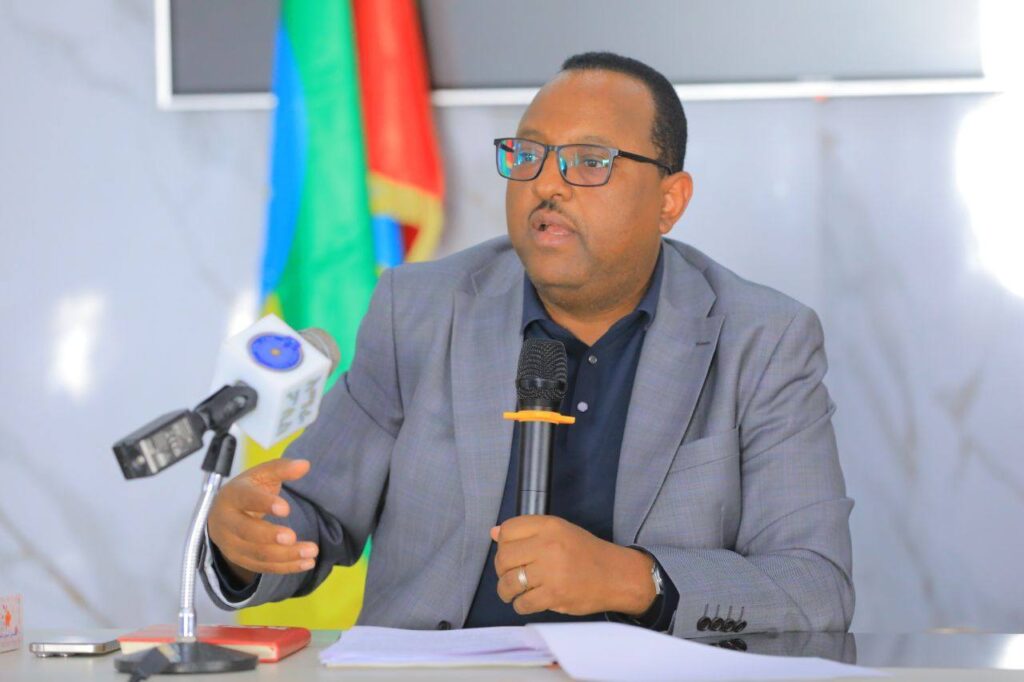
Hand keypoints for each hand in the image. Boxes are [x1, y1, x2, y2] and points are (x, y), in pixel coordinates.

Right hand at [207, 458, 317, 581]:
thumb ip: (282, 469)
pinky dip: (286, 567)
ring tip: (312, 551)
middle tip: (293, 537)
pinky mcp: (241, 560)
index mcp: (232, 496)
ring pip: (258, 554)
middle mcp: (227, 523)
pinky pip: (264, 567)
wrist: (222, 515)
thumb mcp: (260, 475)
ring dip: (286, 555)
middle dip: (270, 536)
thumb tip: (305, 465)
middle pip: (247, 532)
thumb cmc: (246, 492)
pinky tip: (307, 563)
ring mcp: (232, 545)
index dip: (264, 504)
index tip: (286, 508)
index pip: (246, 499)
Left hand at [490, 516, 654, 616]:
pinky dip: (521, 605)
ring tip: (513, 591)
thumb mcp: (560, 531)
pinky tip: (529, 601)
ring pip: (508, 583)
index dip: (503, 543)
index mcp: (549, 526)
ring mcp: (551, 571)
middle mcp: (548, 545)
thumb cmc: (586, 553)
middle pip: (503, 558)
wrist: (616, 575)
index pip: (508, 530)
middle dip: (501, 570)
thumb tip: (494, 532)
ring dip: (506, 590)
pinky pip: (522, 603)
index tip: (511, 553)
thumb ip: (528, 531)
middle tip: (511, 575)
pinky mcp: (554, 595)